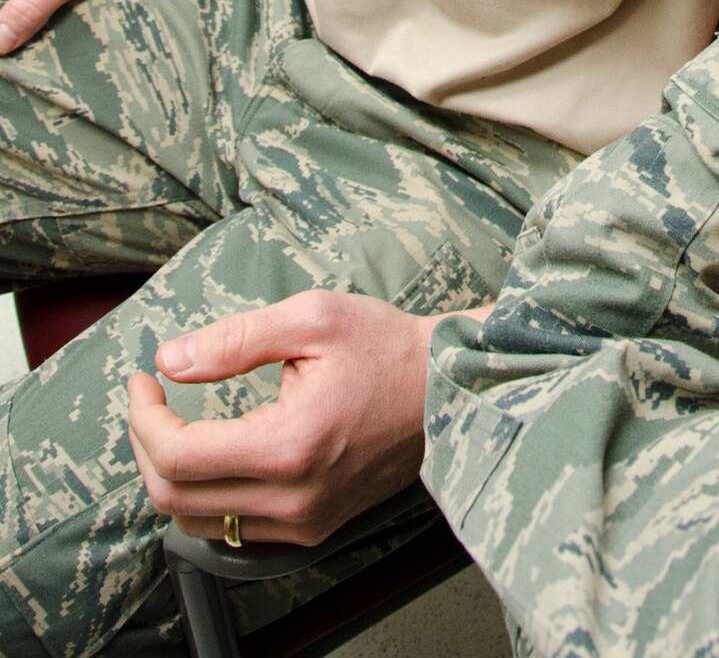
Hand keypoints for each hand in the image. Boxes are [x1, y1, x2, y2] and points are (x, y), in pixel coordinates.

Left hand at [128, 290, 440, 545]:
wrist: (446, 389)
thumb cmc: (385, 346)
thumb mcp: (312, 318)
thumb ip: (234, 340)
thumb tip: (171, 360)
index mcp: (289, 446)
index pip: (178, 455)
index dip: (143, 417)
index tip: (143, 379)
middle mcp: (293, 499)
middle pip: (176, 496)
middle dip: (146, 444)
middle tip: (150, 400)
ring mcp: (304, 521)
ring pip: (199, 521)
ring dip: (171, 474)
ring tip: (174, 424)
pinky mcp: (314, 528)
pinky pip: (235, 528)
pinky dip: (206, 494)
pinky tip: (213, 452)